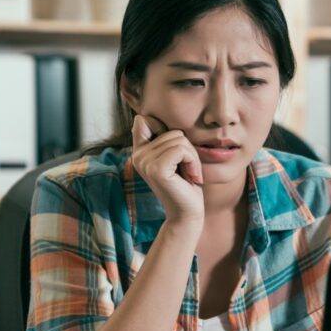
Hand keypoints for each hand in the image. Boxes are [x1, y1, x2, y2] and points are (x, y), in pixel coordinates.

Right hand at [130, 114, 204, 228]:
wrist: (187, 214)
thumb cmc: (185, 185)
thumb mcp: (174, 158)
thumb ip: (165, 140)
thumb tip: (149, 117)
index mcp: (140, 151)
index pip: (143, 120)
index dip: (165, 130)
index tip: (176, 155)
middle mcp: (138, 156)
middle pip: (172, 131)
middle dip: (188, 150)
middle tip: (187, 170)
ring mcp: (145, 162)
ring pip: (179, 140)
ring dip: (193, 157)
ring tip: (189, 175)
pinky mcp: (157, 169)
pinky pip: (182, 150)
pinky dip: (193, 162)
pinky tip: (191, 177)